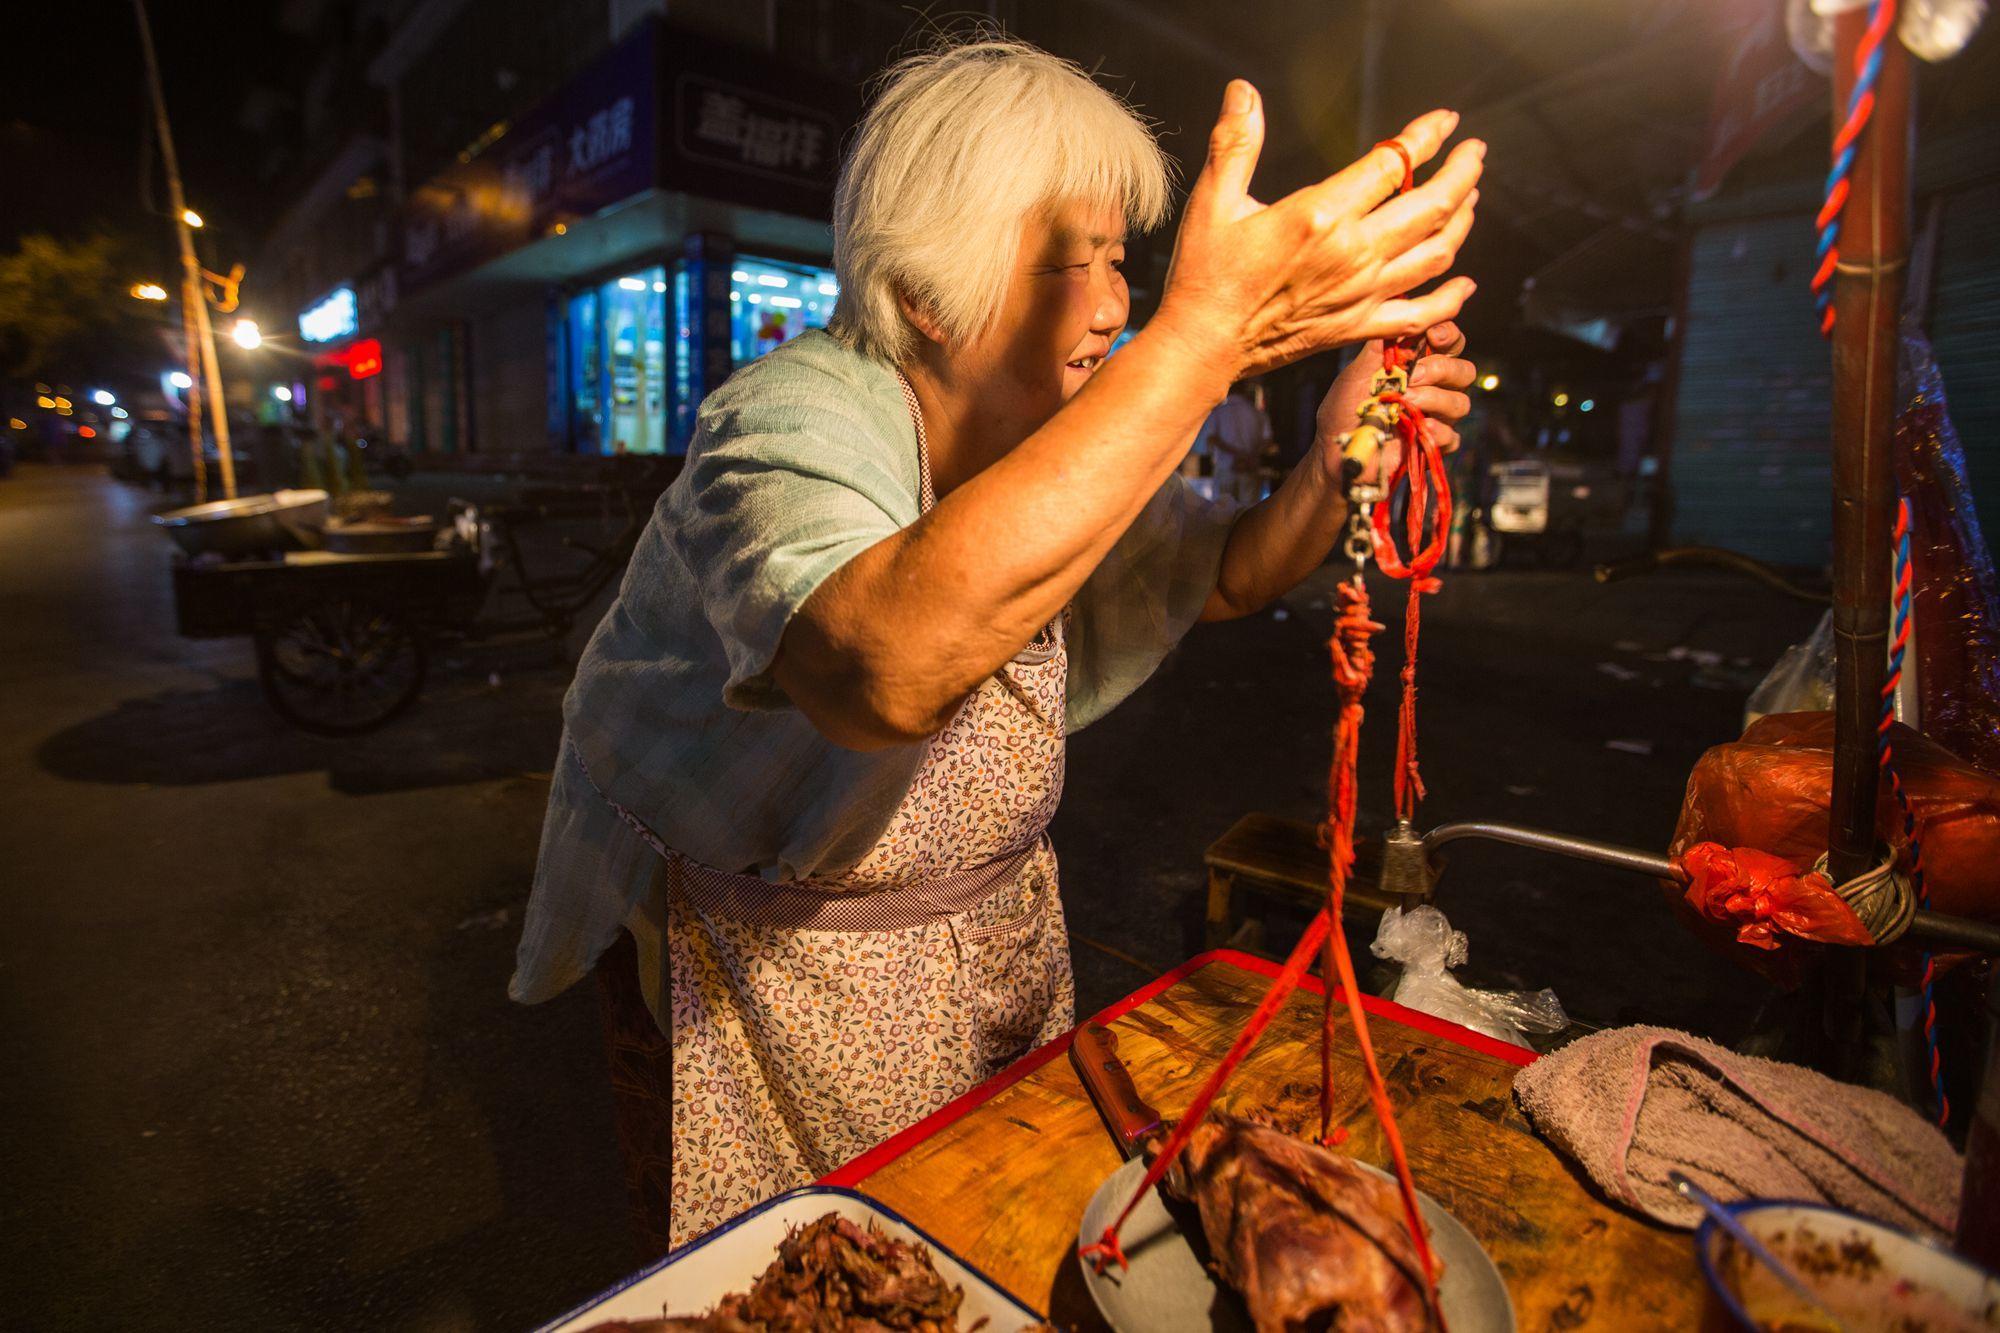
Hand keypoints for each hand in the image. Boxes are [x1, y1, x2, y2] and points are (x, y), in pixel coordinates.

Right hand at [1152, 83, 1482, 382]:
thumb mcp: (1213, 201)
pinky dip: (1450, 299)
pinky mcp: (1358, 327)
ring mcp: (1362, 293)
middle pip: (1431, 205)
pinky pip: (1421, 314)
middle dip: (1462, 173)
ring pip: (1436, 253)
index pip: (1392, 164)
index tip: (1444, 122)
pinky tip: (1464, 283)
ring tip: (1470, 199)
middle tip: (1474, 153)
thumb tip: (1243, 92)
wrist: (1204, 345)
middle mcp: (1353, 253)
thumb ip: (1236, 144)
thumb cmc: (1206, 274)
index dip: (1425, 137)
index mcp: (1321, 215)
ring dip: (1462, 222)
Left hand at [1312, 322, 1475, 485]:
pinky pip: (1452, 437)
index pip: (1450, 342)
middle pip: (1464, 370)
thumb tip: (1397, 305)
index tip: (1434, 335)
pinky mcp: (1432, 444)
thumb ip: (1380, 345)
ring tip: (1407, 402)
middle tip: (1413, 375)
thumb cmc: (1345, 408)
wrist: (1335, 450)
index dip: (1448, 335)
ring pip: (1461, 402)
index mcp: (1419, 363)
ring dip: (1435, 400)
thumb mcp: (1357, 372)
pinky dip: (1438, 432)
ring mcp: (1435, 417)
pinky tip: (1420, 428)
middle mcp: (1433, 387)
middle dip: (1441, 369)